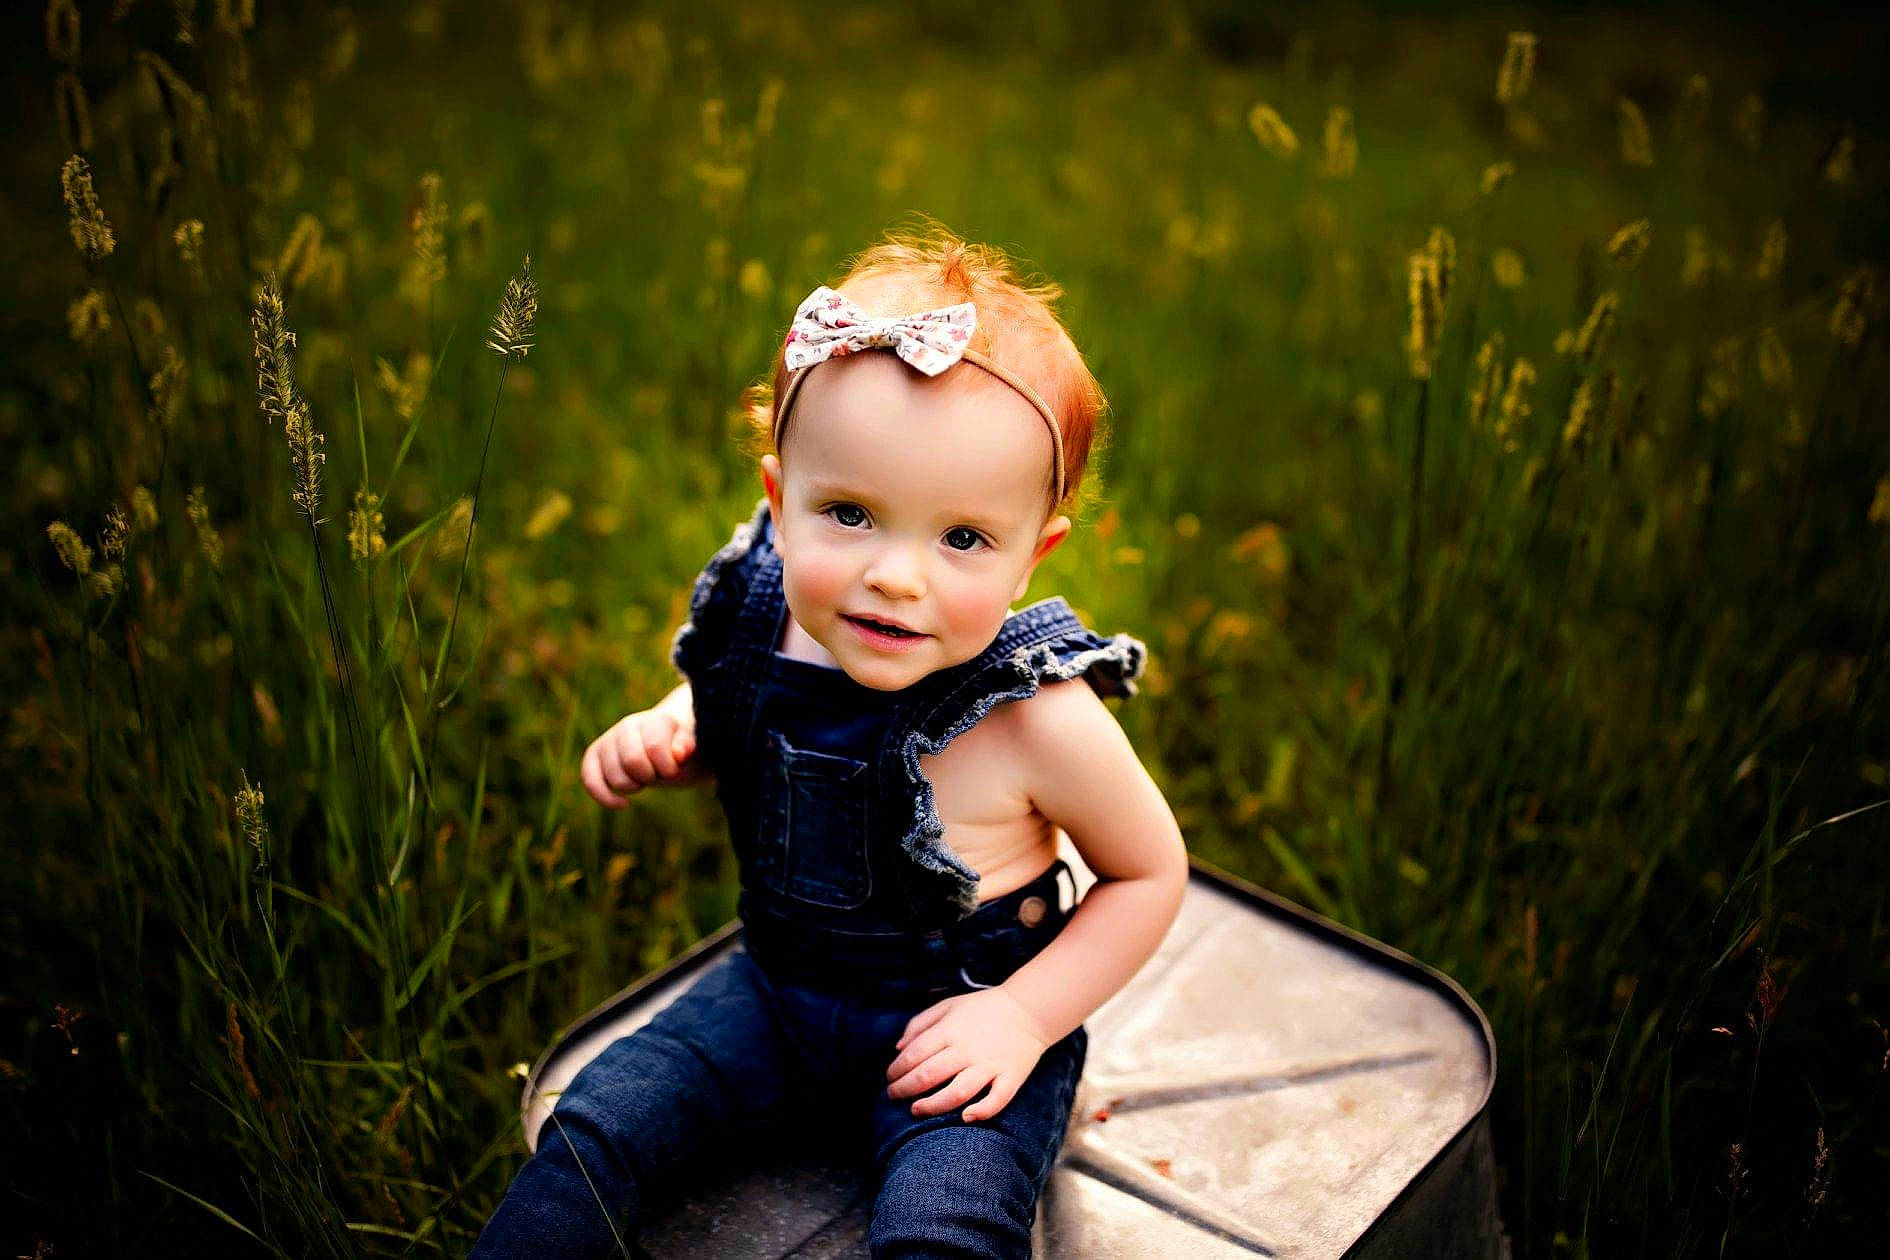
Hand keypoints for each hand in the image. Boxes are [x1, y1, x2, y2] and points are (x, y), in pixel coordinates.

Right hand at [580, 708, 697, 807]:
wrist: (663, 747)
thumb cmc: (676, 750)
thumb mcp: (688, 748)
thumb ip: (686, 747)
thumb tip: (679, 754)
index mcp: (652, 721)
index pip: (654, 747)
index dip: (668, 767)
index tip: (674, 769)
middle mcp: (627, 726)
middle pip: (632, 761)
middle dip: (649, 776)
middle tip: (657, 774)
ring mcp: (608, 741)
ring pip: (615, 777)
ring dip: (634, 787)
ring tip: (643, 778)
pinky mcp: (593, 757)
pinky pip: (591, 781)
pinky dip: (607, 798)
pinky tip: (624, 805)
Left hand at [885, 986, 1054, 1123]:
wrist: (1028, 1010)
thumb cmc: (983, 1009)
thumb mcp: (948, 1006)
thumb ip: (920, 1024)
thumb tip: (898, 1049)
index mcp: (950, 1029)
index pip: (914, 1054)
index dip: (896, 1070)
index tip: (889, 1079)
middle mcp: (967, 1048)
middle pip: (929, 1075)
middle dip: (905, 1090)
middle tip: (894, 1097)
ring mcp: (990, 1064)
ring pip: (957, 1092)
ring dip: (933, 1105)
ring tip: (916, 1110)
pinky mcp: (1010, 1077)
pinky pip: (996, 1100)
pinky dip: (981, 1111)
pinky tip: (965, 1118)